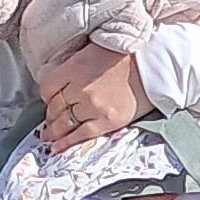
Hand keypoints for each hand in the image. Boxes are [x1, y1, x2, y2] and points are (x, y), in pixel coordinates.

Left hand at [36, 41, 153, 150]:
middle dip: (50, 116)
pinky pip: (82, 134)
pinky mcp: (108, 120)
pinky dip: (67, 142)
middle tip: (48, 122)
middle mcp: (81, 87)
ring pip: (64, 123)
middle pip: (55, 107)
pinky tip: (58, 147)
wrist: (153, 66)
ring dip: (54, 131)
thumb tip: (58, 89)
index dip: (47, 97)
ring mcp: (94, 106)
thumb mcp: (89, 52)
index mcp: (74, 68)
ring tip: (48, 136)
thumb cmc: (123, 56)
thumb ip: (71, 70)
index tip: (50, 101)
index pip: (47, 88)